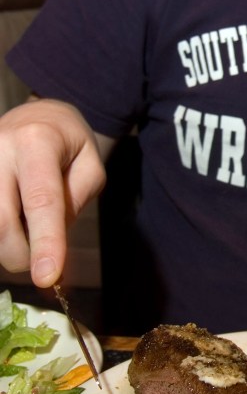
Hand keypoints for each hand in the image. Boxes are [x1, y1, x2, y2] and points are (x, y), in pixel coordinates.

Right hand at [0, 99, 106, 286]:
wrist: (35, 116)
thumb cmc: (67, 145)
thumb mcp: (90, 166)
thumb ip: (74, 201)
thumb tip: (50, 240)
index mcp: (37, 142)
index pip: (41, 200)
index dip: (45, 241)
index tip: (47, 277)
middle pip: (1, 221)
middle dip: (21, 254)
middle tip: (41, 260)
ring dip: (6, 247)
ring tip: (26, 232)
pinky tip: (12, 225)